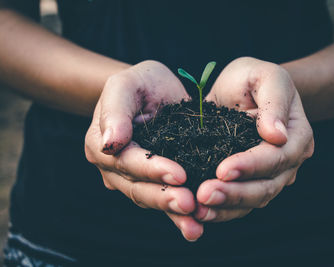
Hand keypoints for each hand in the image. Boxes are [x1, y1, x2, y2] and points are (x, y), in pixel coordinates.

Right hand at [85, 60, 202, 240]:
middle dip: (164, 196)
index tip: (178, 173)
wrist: (154, 91)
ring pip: (151, 199)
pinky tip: (197, 226)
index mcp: (102, 145)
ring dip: (172, 212)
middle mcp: (114, 168)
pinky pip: (165, 199)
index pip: (125, 161)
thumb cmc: (139, 83)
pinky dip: (178, 215)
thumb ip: (115, 109)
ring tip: (196, 222)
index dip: (151, 169)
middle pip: (137, 187)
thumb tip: (110, 143)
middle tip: (189, 204)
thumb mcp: (125, 84)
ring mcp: (133, 178)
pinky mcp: (155, 182)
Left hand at [195, 57, 313, 221]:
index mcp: (296, 135)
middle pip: (266, 186)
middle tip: (204, 195)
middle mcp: (288, 161)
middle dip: (235, 193)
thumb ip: (274, 101)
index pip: (276, 157)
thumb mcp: (266, 76)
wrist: (243, 91)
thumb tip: (277, 135)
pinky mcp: (251, 182)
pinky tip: (200, 213)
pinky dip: (222, 210)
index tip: (222, 169)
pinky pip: (240, 203)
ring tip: (199, 210)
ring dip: (226, 208)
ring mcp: (271, 175)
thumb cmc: (254, 78)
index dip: (250, 165)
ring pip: (253, 201)